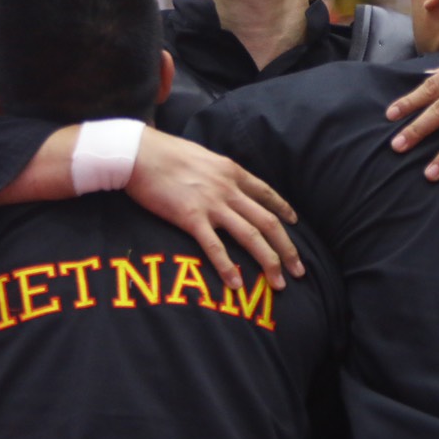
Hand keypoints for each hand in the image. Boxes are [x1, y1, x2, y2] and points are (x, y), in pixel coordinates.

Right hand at [126, 127, 303, 290]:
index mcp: (232, 172)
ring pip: (251, 236)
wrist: (139, 153)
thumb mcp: (202, 156)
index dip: (283, 210)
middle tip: (300, 271)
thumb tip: (223, 182)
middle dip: (287, 249)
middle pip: (268, 222)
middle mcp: (229, 189)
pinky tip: (237, 285)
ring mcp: (212, 204)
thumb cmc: (165, 153)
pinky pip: (215, 247)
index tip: (295, 224)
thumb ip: (217, 172)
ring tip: (279, 284)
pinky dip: (229, 267)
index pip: (267, 194)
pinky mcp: (191, 218)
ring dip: (269, 261)